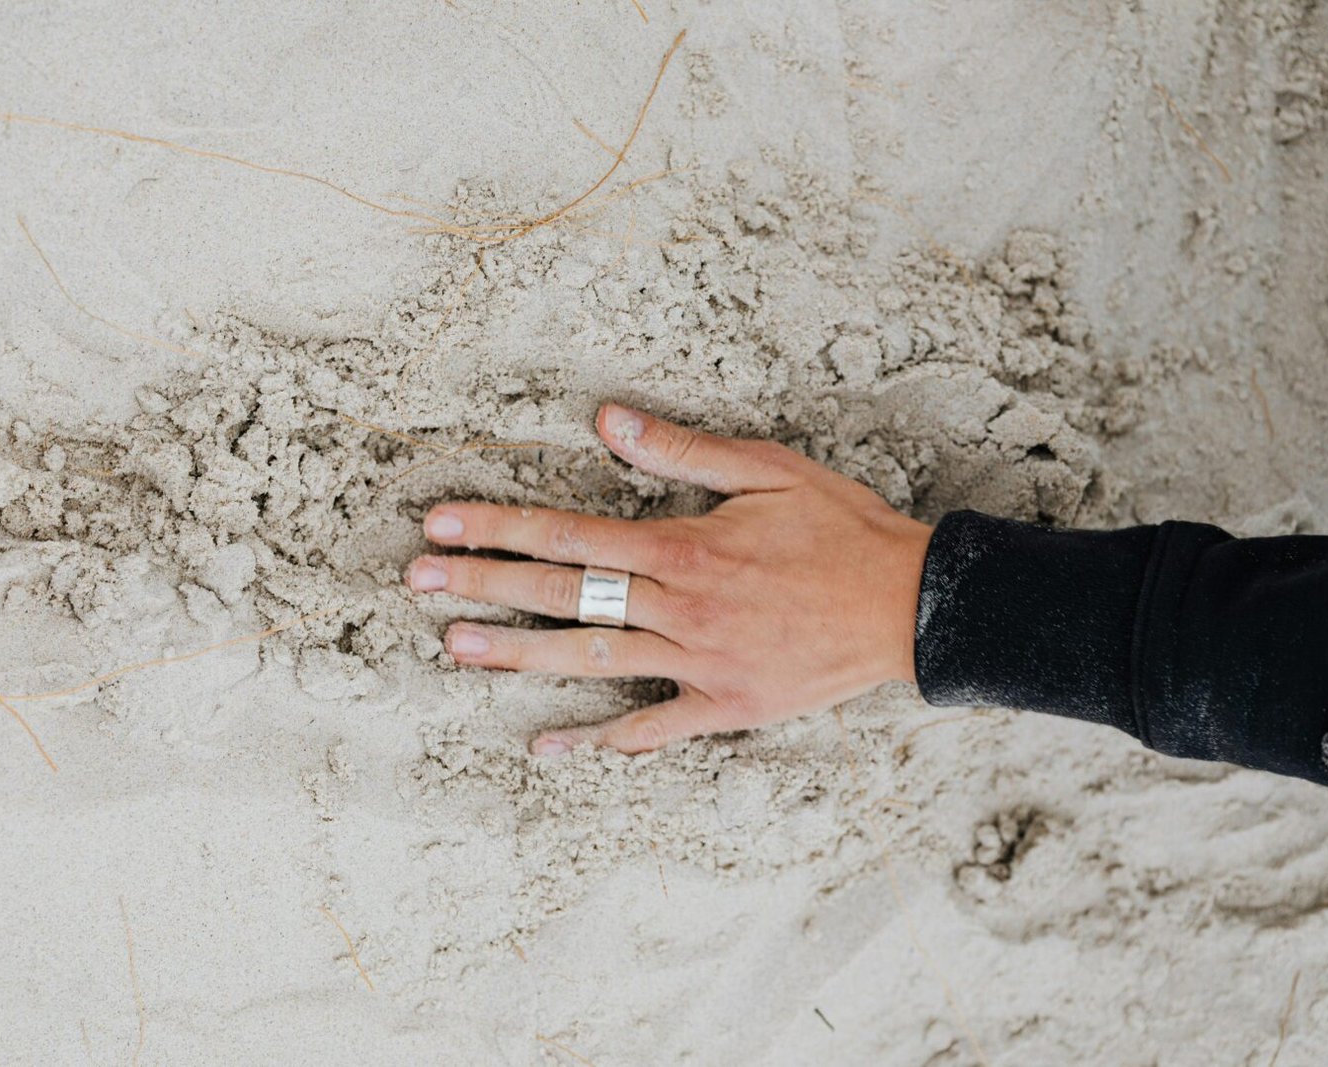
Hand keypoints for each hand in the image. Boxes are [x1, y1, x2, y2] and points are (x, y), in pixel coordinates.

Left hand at [406, 404, 932, 754]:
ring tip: (454, 648)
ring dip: (518, 654)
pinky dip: (598, 740)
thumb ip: (682, 450)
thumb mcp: (769, 469)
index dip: (500, 526)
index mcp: (684, 546)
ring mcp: (697, 664)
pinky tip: (547, 746)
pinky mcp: (723, 708)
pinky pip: (649, 729)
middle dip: (485, 585)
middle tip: (418, 581)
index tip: (442, 523)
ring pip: (591, 658)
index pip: (570, 532)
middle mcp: (679, 608)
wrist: (910, 607)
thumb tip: (608, 420)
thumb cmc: (841, 529)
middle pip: (563, 593)